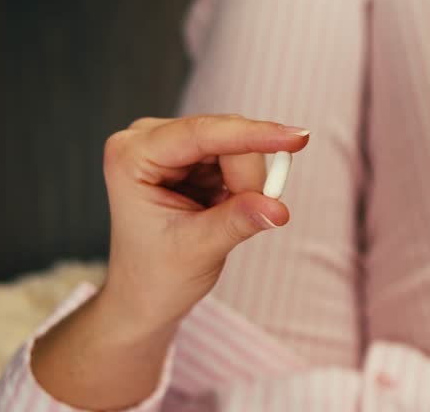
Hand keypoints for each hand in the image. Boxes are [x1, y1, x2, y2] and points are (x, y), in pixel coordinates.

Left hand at [32, 115, 308, 408]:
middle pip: (226, 137)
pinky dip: (244, 186)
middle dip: (248, 178)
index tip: (297, 138)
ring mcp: (171, 145)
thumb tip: (279, 206)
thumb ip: (238, 221)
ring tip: (223, 220)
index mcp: (131, 156)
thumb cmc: (156, 275)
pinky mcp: (192, 155)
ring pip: (238, 146)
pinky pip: (239, 157)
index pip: (201, 133)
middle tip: (255, 215)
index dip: (253, 135)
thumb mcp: (198, 250)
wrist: (145, 295)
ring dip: (247, 184)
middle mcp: (147, 140)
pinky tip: (224, 208)